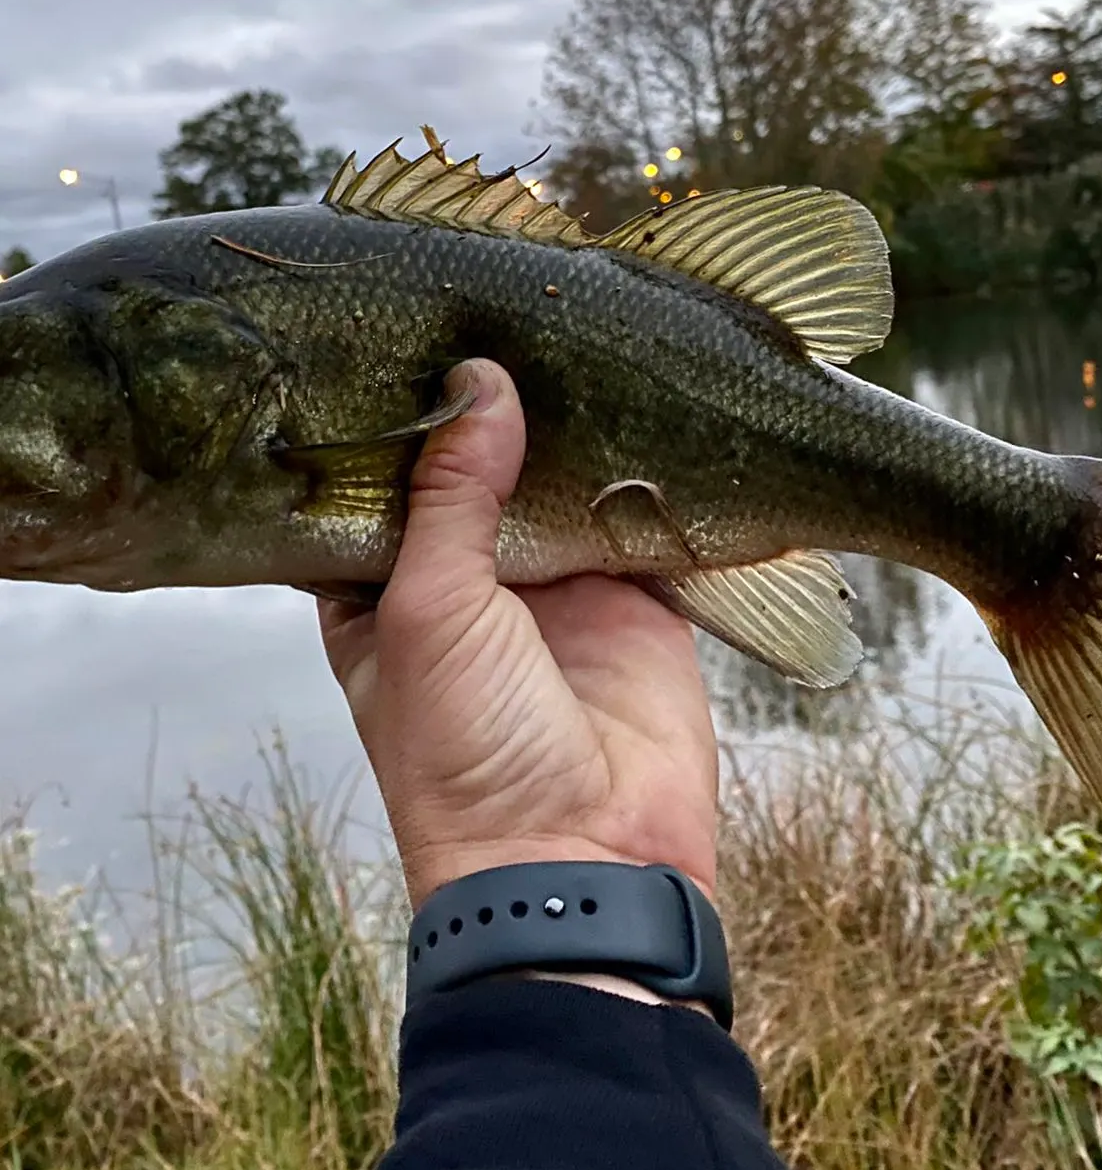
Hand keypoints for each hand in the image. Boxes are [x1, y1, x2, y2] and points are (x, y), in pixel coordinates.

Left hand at [318, 359, 719, 916]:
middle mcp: (474, 584)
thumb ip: (452, 497)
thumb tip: (481, 383)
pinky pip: (645, 520)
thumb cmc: (466, 756)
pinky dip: (650, 474)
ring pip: (566, 485)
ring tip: (578, 333)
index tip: (402, 332)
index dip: (394, 421)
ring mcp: (561, 589)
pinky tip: (651, 403)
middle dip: (495, 412)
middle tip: (506, 309)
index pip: (381, 486)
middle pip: (481, 475)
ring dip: (574, 432)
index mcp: (389, 592)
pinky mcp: (639, 599)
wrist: (588, 861)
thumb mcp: (430, 614)